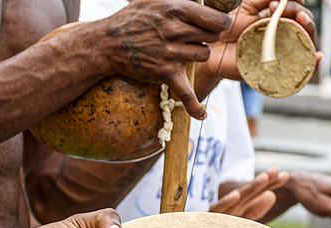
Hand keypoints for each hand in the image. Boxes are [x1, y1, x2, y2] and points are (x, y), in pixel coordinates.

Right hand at [99, 0, 231, 118]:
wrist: (108, 43)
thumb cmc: (133, 19)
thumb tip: (204, 2)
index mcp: (176, 8)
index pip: (217, 19)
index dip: (221, 22)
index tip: (218, 24)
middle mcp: (175, 31)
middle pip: (213, 37)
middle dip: (207, 35)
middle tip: (193, 35)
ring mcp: (171, 54)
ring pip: (204, 55)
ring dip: (197, 53)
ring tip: (181, 50)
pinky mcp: (165, 73)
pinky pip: (186, 93)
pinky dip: (194, 106)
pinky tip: (202, 114)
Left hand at [200, 0, 321, 81]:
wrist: (212, 49)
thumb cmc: (227, 26)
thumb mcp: (248, 5)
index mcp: (277, 19)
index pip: (297, 11)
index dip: (294, 6)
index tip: (273, 5)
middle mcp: (283, 35)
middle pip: (305, 26)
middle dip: (302, 16)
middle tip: (293, 14)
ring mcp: (282, 52)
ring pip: (306, 45)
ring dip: (309, 33)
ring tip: (302, 24)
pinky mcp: (277, 69)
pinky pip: (299, 69)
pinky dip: (312, 64)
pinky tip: (316, 56)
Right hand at [211, 168, 288, 218]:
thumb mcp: (241, 222)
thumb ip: (255, 210)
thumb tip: (272, 195)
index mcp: (237, 206)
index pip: (255, 193)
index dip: (270, 184)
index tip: (284, 175)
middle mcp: (228, 207)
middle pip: (247, 192)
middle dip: (263, 181)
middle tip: (277, 172)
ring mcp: (218, 212)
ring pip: (236, 199)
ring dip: (250, 188)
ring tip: (264, 179)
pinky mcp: (208, 219)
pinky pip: (218, 211)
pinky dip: (227, 202)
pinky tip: (236, 196)